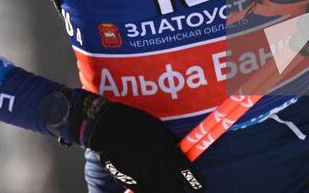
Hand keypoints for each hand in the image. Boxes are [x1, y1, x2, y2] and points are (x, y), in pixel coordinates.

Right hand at [56, 89, 206, 191]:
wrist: (106, 126)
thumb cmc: (134, 122)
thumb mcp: (158, 128)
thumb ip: (170, 144)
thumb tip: (182, 154)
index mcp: (165, 150)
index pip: (187, 172)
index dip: (197, 181)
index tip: (202, 185)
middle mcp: (155, 165)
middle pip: (175, 188)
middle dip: (180, 187)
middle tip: (181, 182)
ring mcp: (141, 174)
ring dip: (167, 189)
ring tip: (167, 184)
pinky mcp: (129, 180)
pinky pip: (145, 192)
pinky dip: (151, 190)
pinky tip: (153, 184)